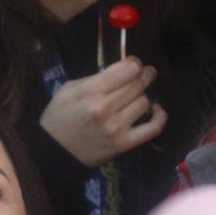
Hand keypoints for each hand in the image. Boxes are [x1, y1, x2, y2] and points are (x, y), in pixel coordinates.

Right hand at [39, 58, 167, 166]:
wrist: (55, 151)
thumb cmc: (60, 117)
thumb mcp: (69, 90)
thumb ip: (96, 79)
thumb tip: (121, 71)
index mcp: (91, 92)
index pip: (128, 70)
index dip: (135, 63)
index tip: (134, 64)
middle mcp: (106, 108)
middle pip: (138, 84)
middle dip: (144, 75)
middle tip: (145, 73)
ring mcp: (118, 127)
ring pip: (144, 102)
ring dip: (143, 96)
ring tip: (136, 95)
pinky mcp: (125, 143)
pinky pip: (153, 128)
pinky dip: (160, 117)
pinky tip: (157, 109)